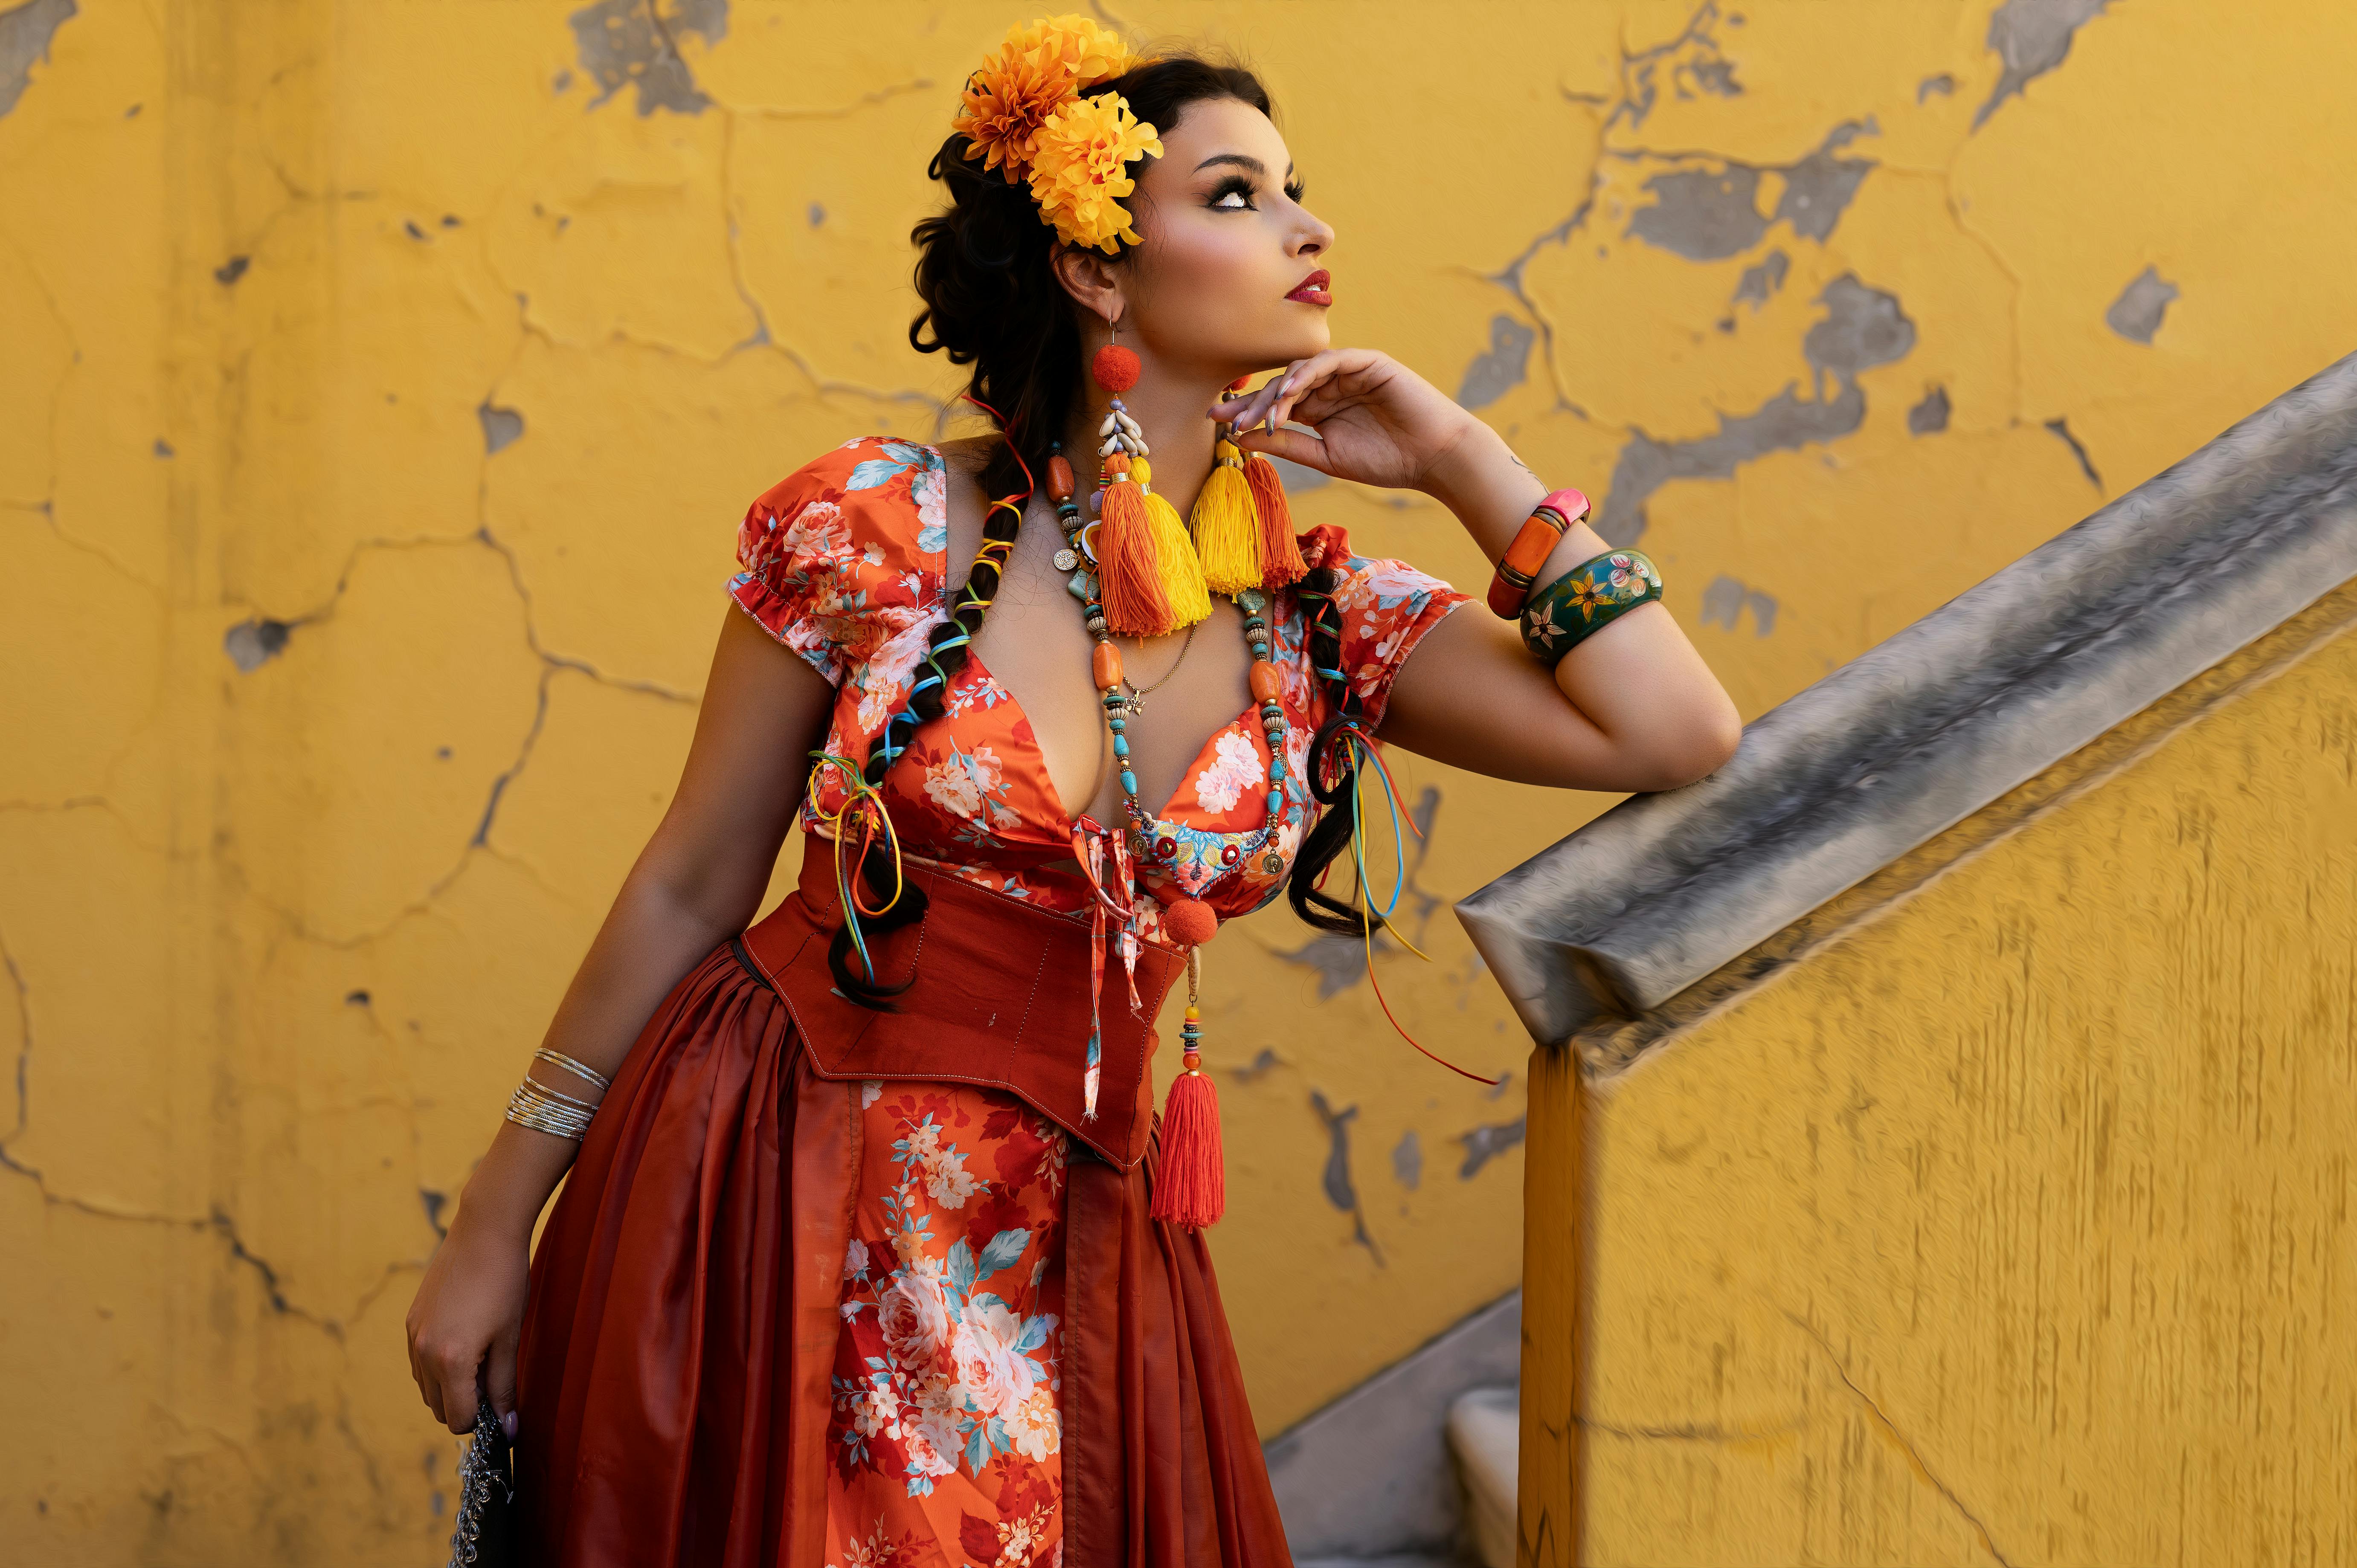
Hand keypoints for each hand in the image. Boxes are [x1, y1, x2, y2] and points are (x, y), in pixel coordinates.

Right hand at [404, 1201, 531, 1434]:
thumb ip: (504, 1387)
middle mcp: (423, 1352)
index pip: (458, 1419)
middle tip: (492, 1376)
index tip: (499, 1401)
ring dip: (450, 1386)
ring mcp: (412, 1336)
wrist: (484, 1234)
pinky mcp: (410, 1322)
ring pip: (426, 1388)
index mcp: (450, 1361)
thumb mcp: (510, 1339)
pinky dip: (437, 1366)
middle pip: (438, 1408)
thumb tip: (507, 1429)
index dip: (482, 1418)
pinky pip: (419, 1363)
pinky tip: (464, 1340)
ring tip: (480, 1355)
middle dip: (465, 1404)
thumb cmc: (505, 1283)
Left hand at [1211, 348, 1480, 493]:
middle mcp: (1329, 386)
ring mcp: (1348, 371)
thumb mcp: (1326, 457)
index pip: (1276, 404)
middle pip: (1281, 385)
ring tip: (1262, 414)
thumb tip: (1242, 439)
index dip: (1248, 410)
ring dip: (1278, 392)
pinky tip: (1290, 391)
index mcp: (1319, 408)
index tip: (1216, 422)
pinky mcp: (1367, 362)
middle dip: (1254, 402)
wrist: (1433, 458)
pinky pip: (1330, 361)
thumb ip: (1287, 445)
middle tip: (1229, 418)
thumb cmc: (1386, 461)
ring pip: (1301, 371)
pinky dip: (1307, 373)